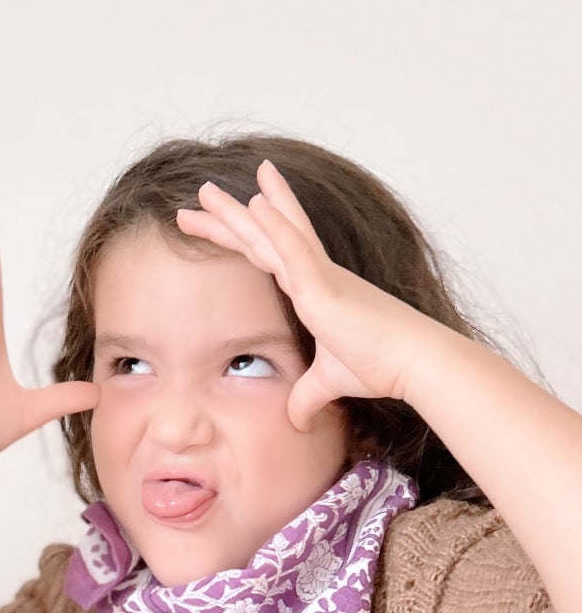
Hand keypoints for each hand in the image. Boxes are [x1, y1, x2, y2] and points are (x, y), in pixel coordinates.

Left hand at [175, 161, 440, 431]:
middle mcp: (313, 274)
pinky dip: (275, 226)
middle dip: (229, 216)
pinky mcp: (325, 286)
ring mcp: (318, 275)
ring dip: (237, 212)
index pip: (266, 255)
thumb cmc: (380, 365)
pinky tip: (255, 203)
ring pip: (270, 234)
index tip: (215, 219)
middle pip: (262, 235)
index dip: (241, 235)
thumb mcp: (329, 382)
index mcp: (312, 289)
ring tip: (206, 189)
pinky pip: (295, 250)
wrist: (411, 362)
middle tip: (201, 191)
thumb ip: (307, 397)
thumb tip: (297, 423)